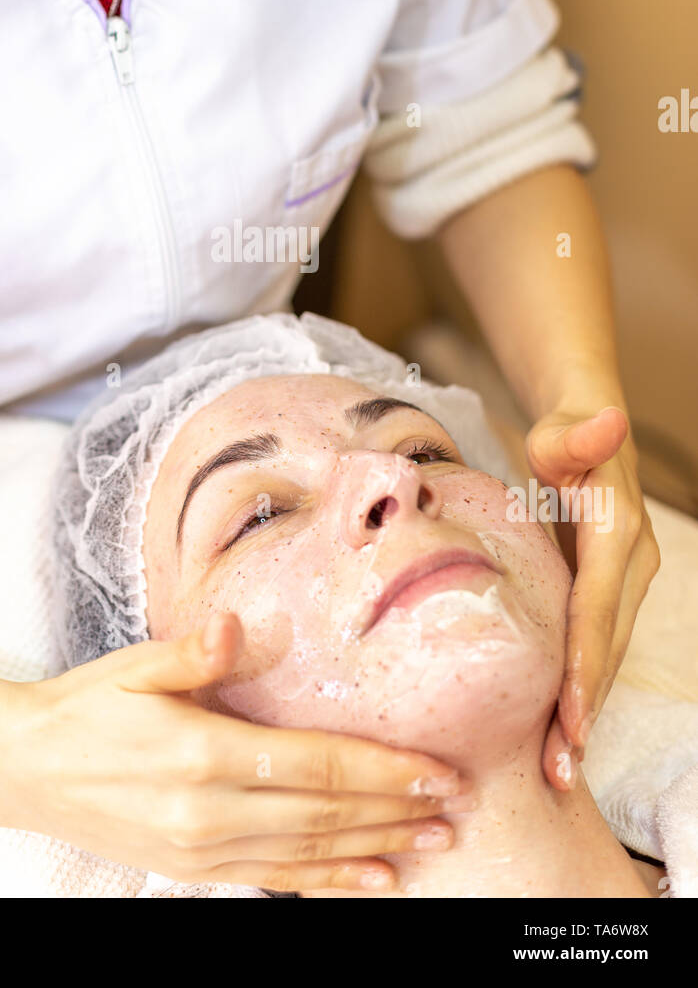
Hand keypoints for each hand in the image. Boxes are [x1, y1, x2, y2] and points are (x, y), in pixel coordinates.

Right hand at [0, 613, 467, 893]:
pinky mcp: (192, 869)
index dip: (382, 772)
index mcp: (202, 752)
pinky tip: (367, 882)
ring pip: (307, 854)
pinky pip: (272, 880)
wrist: (23, 771)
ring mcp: (202, 850)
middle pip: (324, 815)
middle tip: (453, 807)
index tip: (435, 770)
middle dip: (395, 811)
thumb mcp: (133, 667)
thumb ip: (192, 653)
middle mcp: (209, 812)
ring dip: (373, 850)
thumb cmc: (84, 708)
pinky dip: (325, 883)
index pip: (315, 766)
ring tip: (428, 846)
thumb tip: (237, 624)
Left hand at [526, 406, 659, 790]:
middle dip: (584, 710)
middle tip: (560, 769)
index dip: (584, 665)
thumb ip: (578, 436)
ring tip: (559, 770)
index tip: (570, 717)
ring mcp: (625, 587)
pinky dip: (582, 692)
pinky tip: (561, 733)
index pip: (597, 609)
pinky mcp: (610, 598)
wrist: (586, 439)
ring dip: (584, 714)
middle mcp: (631, 569)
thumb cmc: (564, 438)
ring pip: (605, 659)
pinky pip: (596, 650)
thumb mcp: (564, 433)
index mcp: (617, 536)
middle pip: (605, 648)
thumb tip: (609, 420)